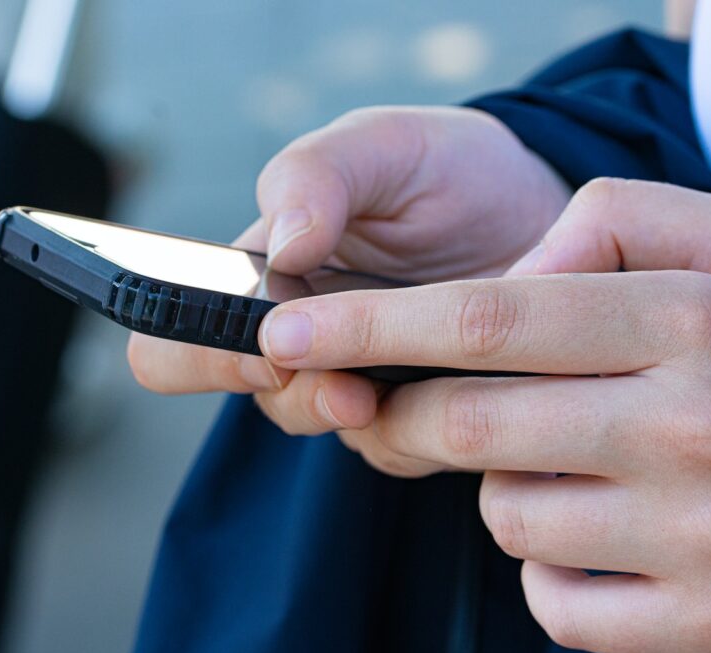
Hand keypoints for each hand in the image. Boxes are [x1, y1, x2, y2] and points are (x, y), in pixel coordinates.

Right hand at [127, 105, 570, 460]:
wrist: (534, 203)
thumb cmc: (443, 169)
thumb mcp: (381, 145)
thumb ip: (315, 177)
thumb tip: (281, 249)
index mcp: (268, 281)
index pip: (175, 346)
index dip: (200, 359)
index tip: (268, 343)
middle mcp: (311, 342)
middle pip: (264, 404)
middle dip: (302, 399)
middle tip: (352, 385)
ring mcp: (371, 382)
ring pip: (344, 437)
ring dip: (377, 417)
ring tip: (425, 378)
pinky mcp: (435, 412)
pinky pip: (414, 449)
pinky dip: (440, 426)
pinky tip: (478, 384)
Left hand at [258, 179, 710, 652]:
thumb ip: (616, 222)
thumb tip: (507, 282)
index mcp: (695, 321)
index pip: (490, 319)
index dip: (370, 323)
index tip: (287, 328)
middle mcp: (692, 429)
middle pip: (469, 426)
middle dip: (420, 410)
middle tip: (435, 399)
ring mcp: (699, 538)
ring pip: (504, 516)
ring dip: (509, 484)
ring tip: (585, 460)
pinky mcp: (704, 623)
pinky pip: (551, 599)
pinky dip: (552, 563)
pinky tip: (612, 527)